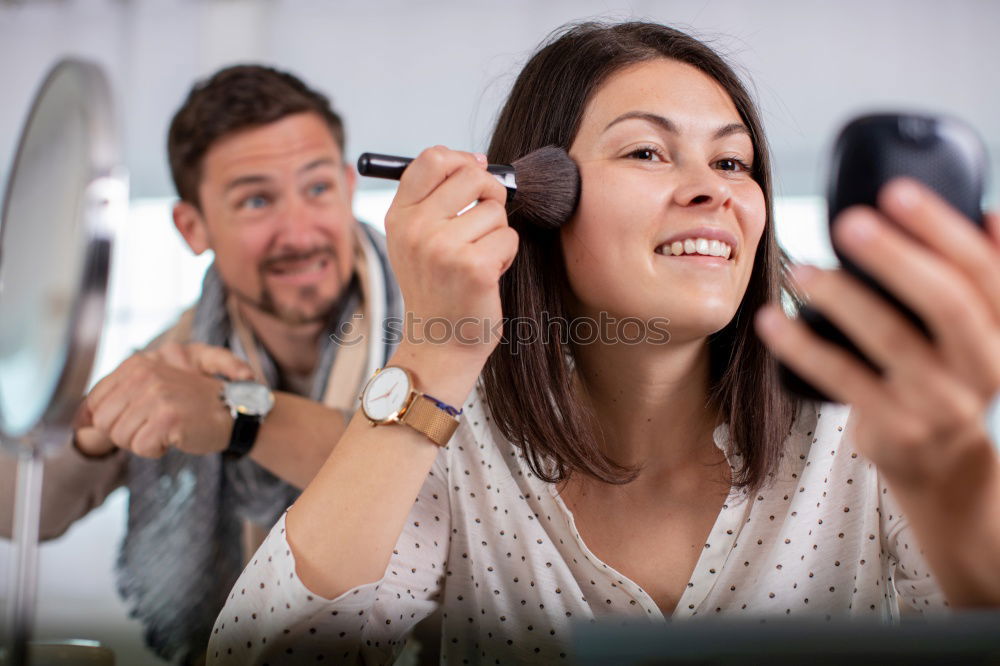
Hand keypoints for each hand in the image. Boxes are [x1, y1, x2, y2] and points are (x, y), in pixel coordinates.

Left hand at [78, 344, 250, 457]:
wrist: (235, 411)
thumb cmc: (194, 401)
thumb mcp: (155, 383)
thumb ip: (117, 394)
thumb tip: (79, 419)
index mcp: (137, 364)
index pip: (95, 401)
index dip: (109, 420)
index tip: (134, 421)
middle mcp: (144, 374)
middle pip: (104, 422)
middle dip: (125, 432)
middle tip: (153, 426)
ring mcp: (156, 395)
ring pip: (120, 437)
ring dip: (142, 442)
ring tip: (166, 429)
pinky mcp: (168, 417)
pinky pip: (140, 447)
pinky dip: (155, 450)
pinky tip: (174, 438)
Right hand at [384, 146, 517, 364]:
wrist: (439, 343)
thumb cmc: (436, 288)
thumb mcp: (416, 240)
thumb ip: (435, 199)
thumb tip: (478, 162)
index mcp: (399, 216)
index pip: (432, 159)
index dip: (461, 160)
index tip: (475, 173)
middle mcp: (416, 229)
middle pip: (472, 176)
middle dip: (490, 194)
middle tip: (485, 219)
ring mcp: (443, 248)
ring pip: (495, 211)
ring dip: (497, 233)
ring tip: (478, 258)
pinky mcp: (473, 267)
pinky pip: (508, 238)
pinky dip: (505, 256)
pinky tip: (487, 275)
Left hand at [756, 178, 999, 489]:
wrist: (942, 464)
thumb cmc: (945, 377)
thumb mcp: (975, 331)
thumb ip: (981, 280)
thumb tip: (989, 213)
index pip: (983, 269)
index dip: (942, 228)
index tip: (896, 191)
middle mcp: (982, 365)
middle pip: (946, 302)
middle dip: (896, 258)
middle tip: (848, 222)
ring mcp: (940, 401)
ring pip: (892, 340)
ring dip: (842, 298)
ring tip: (800, 270)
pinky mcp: (896, 427)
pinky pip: (843, 379)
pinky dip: (803, 347)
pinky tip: (773, 321)